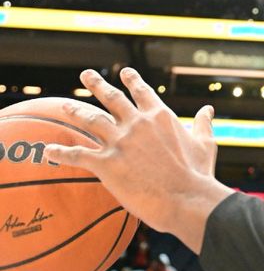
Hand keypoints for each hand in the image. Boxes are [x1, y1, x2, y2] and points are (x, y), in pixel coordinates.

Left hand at [44, 68, 233, 251]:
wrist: (185, 199)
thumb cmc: (198, 174)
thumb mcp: (205, 144)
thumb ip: (203, 124)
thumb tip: (208, 109)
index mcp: (160, 116)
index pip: (142, 91)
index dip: (132, 80)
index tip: (123, 72)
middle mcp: (137, 123)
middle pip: (111, 98)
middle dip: (97, 84)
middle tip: (86, 75)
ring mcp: (120, 142)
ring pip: (91, 120)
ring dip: (75, 112)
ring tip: (64, 106)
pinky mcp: (106, 163)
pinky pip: (78, 155)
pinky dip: (61, 152)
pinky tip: (48, 150)